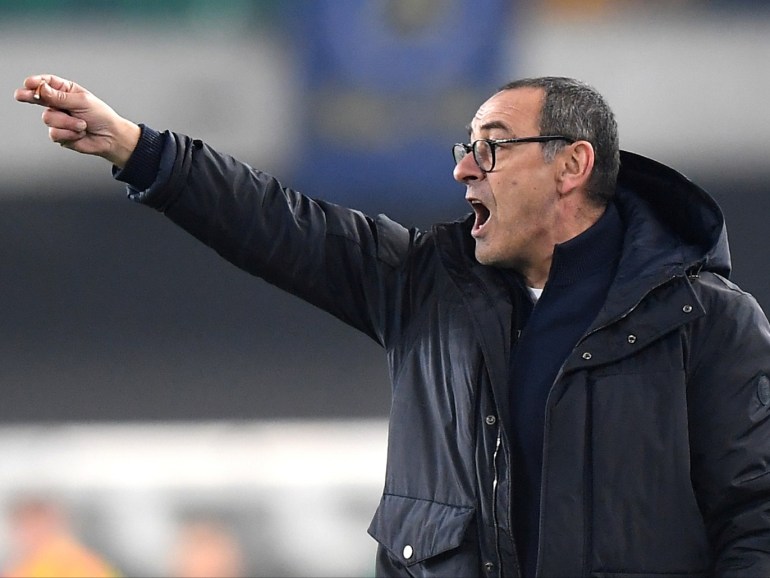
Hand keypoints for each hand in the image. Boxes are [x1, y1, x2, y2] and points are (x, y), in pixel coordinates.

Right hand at [14, 74, 140, 167]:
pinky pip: (54, 133)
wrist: (110, 138)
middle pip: (37, 99)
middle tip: (21, 95)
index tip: (29, 83)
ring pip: (48, 118)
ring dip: (67, 123)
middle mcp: (59, 104)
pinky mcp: (59, 134)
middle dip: (29, 96)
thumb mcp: (82, 102)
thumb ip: (60, 97)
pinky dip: (68, 134)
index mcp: (66, 91)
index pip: (47, 83)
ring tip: (82, 125)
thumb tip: (41, 89)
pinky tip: (79, 133)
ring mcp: (58, 119)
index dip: (36, 82)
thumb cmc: (101, 116)